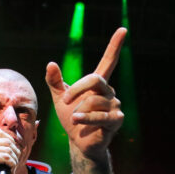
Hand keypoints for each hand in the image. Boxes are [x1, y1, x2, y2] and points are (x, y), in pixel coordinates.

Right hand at [0, 130, 20, 173]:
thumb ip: (2, 148)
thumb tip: (18, 139)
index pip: (1, 133)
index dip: (13, 139)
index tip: (18, 150)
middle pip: (7, 141)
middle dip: (16, 151)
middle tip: (16, 163)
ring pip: (8, 149)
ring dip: (15, 159)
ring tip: (13, 167)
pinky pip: (6, 156)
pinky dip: (12, 163)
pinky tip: (11, 169)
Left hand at [45, 27, 126, 158]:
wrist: (77, 143)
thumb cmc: (71, 119)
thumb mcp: (59, 99)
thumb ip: (55, 81)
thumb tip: (51, 63)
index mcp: (97, 84)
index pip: (109, 61)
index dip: (115, 46)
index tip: (123, 30)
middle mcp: (109, 92)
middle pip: (94, 79)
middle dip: (77, 89)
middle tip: (66, 100)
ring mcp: (115, 106)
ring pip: (94, 100)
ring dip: (80, 110)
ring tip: (75, 118)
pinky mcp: (116, 120)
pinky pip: (101, 116)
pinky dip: (87, 119)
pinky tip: (79, 121)